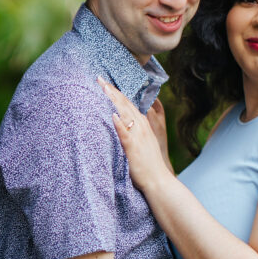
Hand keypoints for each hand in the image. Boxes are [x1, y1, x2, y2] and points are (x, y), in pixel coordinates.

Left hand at [97, 77, 171, 192]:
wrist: (159, 180)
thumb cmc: (148, 163)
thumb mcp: (142, 142)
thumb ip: (134, 130)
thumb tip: (121, 120)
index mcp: (142, 124)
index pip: (127, 103)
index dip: (116, 92)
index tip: (104, 82)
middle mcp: (141, 126)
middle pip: (125, 104)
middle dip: (112, 90)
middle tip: (99, 78)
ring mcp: (138, 136)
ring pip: (125, 114)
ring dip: (114, 100)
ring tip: (104, 89)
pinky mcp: (133, 147)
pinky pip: (125, 133)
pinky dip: (119, 123)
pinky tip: (112, 115)